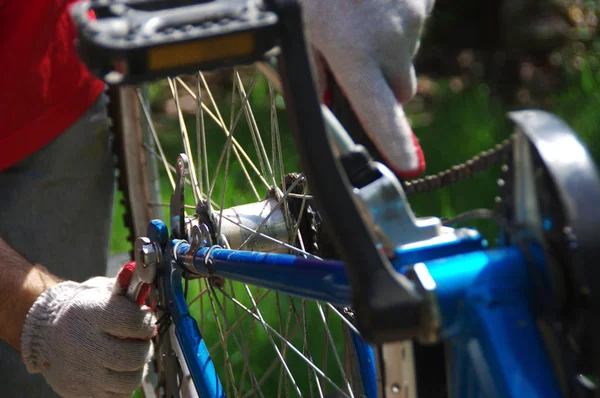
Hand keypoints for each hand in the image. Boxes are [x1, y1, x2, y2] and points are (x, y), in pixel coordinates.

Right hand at [21, 267, 155, 397]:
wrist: (45, 332)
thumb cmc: (82, 309)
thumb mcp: (100, 291)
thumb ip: (127, 292)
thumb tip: (147, 293)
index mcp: (90, 314)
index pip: (133, 322)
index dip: (146, 322)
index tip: (146, 321)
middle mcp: (84, 345)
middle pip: (134, 356)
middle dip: (144, 347)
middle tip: (140, 341)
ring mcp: (82, 373)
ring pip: (130, 380)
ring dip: (137, 368)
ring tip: (129, 355)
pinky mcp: (80, 392)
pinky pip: (117, 395)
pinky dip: (122, 383)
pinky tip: (116, 369)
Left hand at [299, 0, 434, 177]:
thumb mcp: (299, 27)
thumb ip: (314, 70)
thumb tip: (329, 100)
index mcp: (355, 52)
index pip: (380, 112)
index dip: (395, 142)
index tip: (410, 165)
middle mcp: (392, 40)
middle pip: (401, 90)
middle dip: (384, 88)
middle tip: (359, 64)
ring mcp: (413, 17)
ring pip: (406, 54)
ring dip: (387, 49)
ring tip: (357, 16)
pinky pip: (413, 25)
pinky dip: (396, 22)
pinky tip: (372, 1)